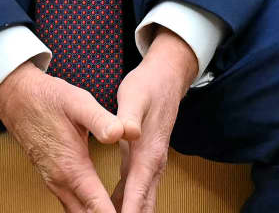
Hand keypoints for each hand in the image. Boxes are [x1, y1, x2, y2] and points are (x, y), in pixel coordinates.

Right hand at [0, 63, 136, 212]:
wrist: (15, 96)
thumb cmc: (47, 98)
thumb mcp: (78, 102)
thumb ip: (101, 120)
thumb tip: (124, 133)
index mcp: (73, 168)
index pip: (100, 209)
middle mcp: (61, 181)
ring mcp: (54, 182)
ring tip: (121, 211)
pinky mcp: (52, 178)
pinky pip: (71, 205)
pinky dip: (87, 211)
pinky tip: (99, 208)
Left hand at [109, 31, 199, 212]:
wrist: (166, 80)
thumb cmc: (147, 88)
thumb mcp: (134, 97)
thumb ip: (129, 116)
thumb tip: (127, 132)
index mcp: (148, 154)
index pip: (137, 192)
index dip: (128, 212)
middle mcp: (153, 165)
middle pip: (142, 205)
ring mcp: (150, 165)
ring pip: (141, 201)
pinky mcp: (144, 162)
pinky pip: (135, 191)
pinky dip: (125, 204)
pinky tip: (112, 210)